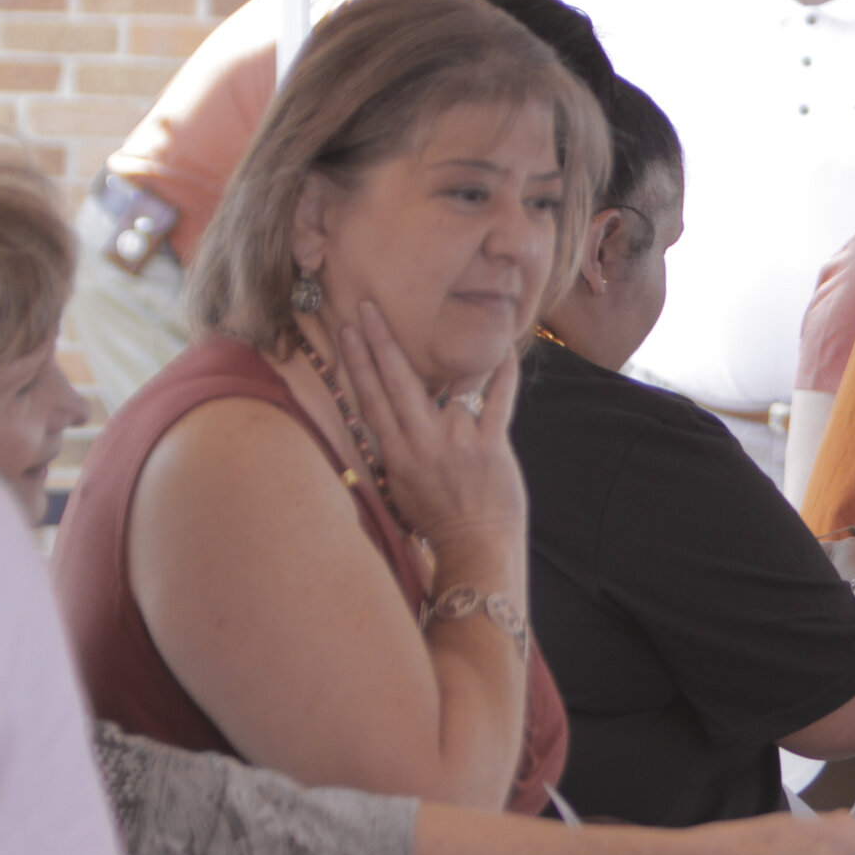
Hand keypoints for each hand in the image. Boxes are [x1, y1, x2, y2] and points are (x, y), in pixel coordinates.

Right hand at [337, 301, 527, 547]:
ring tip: (455, 321)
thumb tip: (385, 414)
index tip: (348, 331)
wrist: (476, 547)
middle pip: (397, 382)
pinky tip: (506, 350)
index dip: (359, 362)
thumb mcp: (400, 485)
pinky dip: (504, 375)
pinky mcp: (491, 444)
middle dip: (381, 341)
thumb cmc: (438, 519)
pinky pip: (498, 400)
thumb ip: (394, 447)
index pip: (371, 398)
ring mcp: (458, 440)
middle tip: (370, 308)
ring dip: (454, 355)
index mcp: (395, 453)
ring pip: (452, 385)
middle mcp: (422, 442)